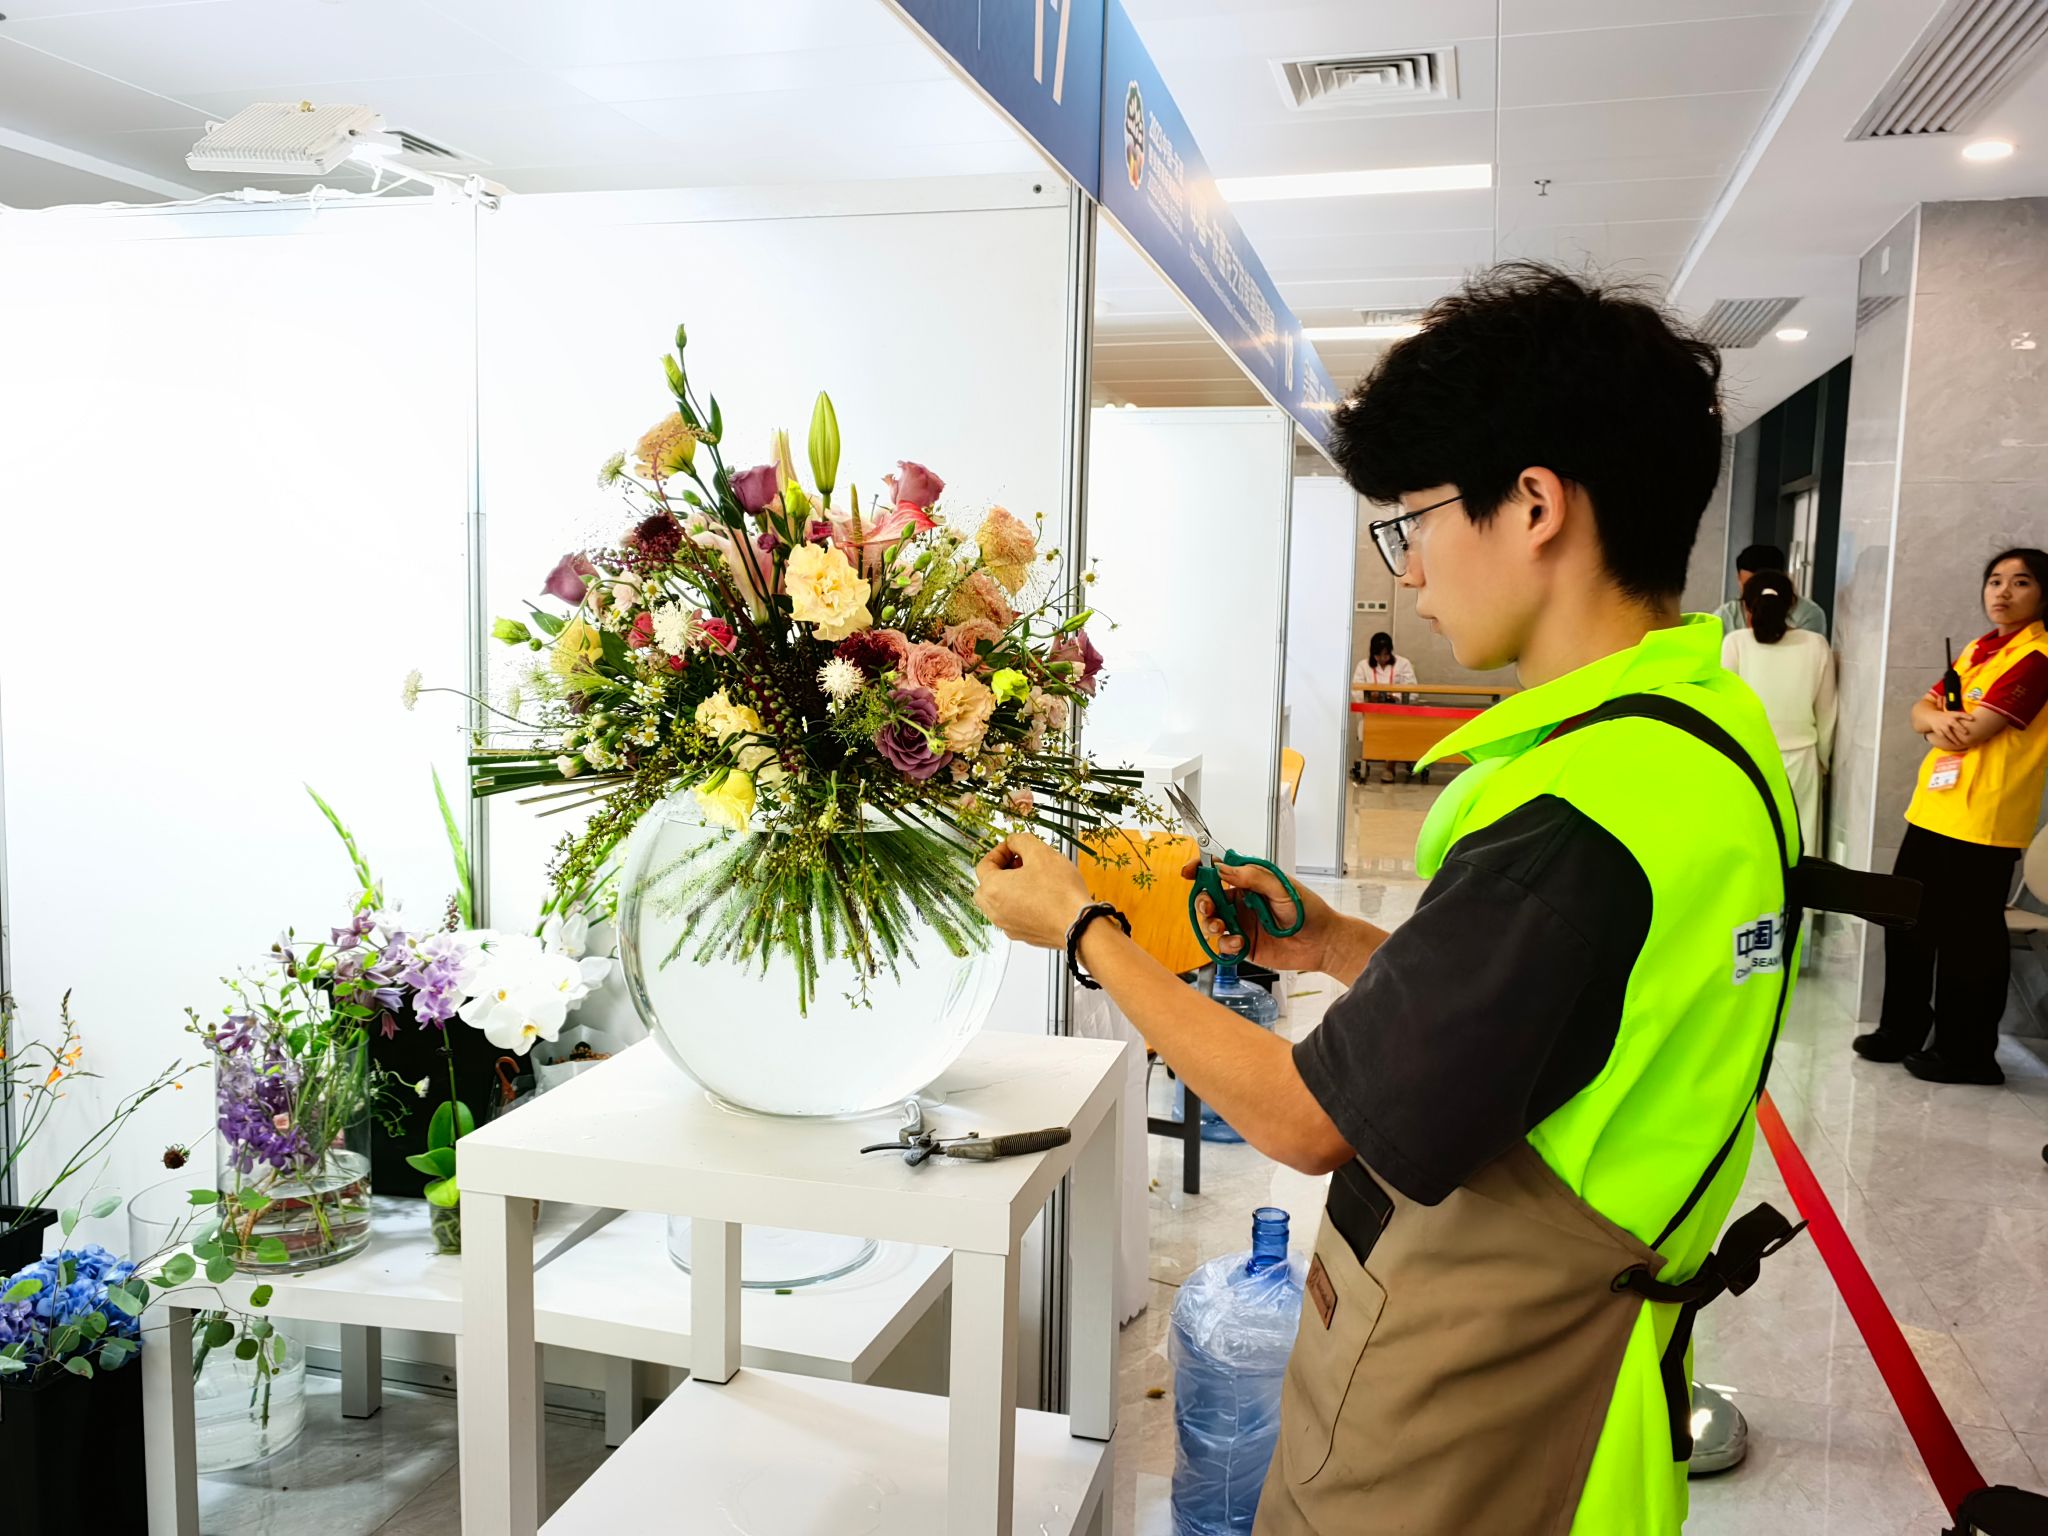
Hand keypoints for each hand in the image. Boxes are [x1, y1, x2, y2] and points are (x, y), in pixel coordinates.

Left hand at [974, 832, 1094, 950]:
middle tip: (1020, 862)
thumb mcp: (1040, 852)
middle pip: (986, 886)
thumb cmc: (1060, 891)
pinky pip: (1013, 915)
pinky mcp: (1022, 935)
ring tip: (1032, 878)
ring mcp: (1008, 926)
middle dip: (1001, 871)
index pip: (984, 865)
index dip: (1000, 851)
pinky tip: (1040, 896)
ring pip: (999, 903)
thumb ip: (1021, 841)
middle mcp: (995, 911)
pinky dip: (1020, 904)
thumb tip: (1014, 841)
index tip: (1014, 847)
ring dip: (1010, 888)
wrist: (1079, 925)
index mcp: (993, 889)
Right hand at [1183, 854, 1330, 972]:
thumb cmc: (1308, 911)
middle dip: (1202, 901)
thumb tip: (1223, 868)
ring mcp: (1241, 923)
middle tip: (1208, 908)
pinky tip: (1239, 943)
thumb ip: (1253, 877)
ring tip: (1221, 927)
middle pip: (1208, 897)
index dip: (1201, 868)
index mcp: (1250, 882)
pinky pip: (1223, 945)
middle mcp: (1241, 902)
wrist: (1322, 943)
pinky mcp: (1243, 945)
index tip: (1189, 872)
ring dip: (1210, 923)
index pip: (1219, 870)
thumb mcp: (1282, 888)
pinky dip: (1226, 945)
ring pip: (1211, 921)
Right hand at [1929, 711, 1973, 750]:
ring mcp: (1942, 725)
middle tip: (1966, 733)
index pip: (1960, 714)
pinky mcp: (1937, 730)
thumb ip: (1962, 716)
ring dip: (1954, 738)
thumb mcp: (1953, 714)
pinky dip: (1947, 740)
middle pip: (1954, 724)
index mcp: (1953, 715)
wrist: (1932, 717)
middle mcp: (1947, 720)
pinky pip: (1943, 736)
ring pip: (1948, 732)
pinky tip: (1952, 744)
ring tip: (1960, 744)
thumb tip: (1975, 720)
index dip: (1966, 716)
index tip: (1973, 718)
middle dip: (1960, 728)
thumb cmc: (1947, 716)